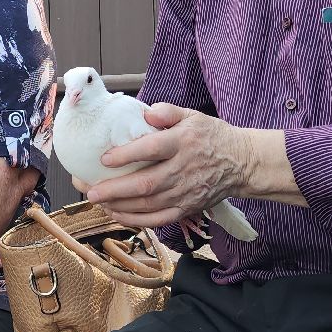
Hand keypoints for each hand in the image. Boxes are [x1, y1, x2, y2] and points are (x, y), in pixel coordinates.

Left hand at [85, 104, 258, 228]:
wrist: (241, 163)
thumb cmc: (211, 137)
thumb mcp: (193, 115)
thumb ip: (168, 111)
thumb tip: (148, 113)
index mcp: (183, 143)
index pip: (152, 149)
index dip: (127, 155)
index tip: (105, 158)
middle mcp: (183, 170)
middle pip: (146, 184)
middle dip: (115, 190)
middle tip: (90, 191)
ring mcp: (185, 193)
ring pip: (148, 205)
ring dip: (120, 205)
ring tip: (98, 202)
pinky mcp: (187, 209)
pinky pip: (158, 219)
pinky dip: (136, 220)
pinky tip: (117, 214)